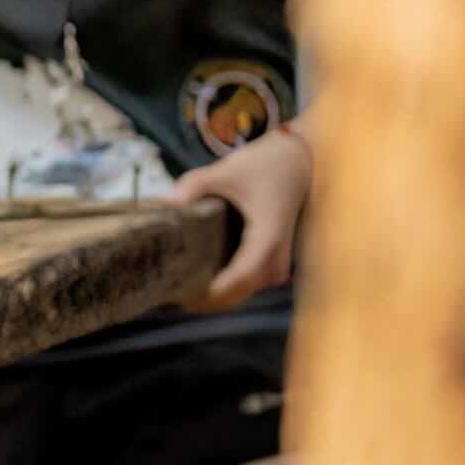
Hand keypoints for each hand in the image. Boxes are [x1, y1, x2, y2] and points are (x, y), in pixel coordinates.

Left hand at [176, 123, 308, 305]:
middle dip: (207, 299)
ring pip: (244, 292)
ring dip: (216, 296)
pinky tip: (199, 280)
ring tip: (180, 288)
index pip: (239, 279)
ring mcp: (278, 264)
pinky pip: (248, 284)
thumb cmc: (262, 167)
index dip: (211, 293)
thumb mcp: (227, 170)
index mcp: (268, 238)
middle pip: (239, 293)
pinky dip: (226, 287)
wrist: (296, 164)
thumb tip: (168, 203)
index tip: (182, 296)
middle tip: (171, 294)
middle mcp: (277, 257)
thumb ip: (196, 185)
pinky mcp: (273, 264)